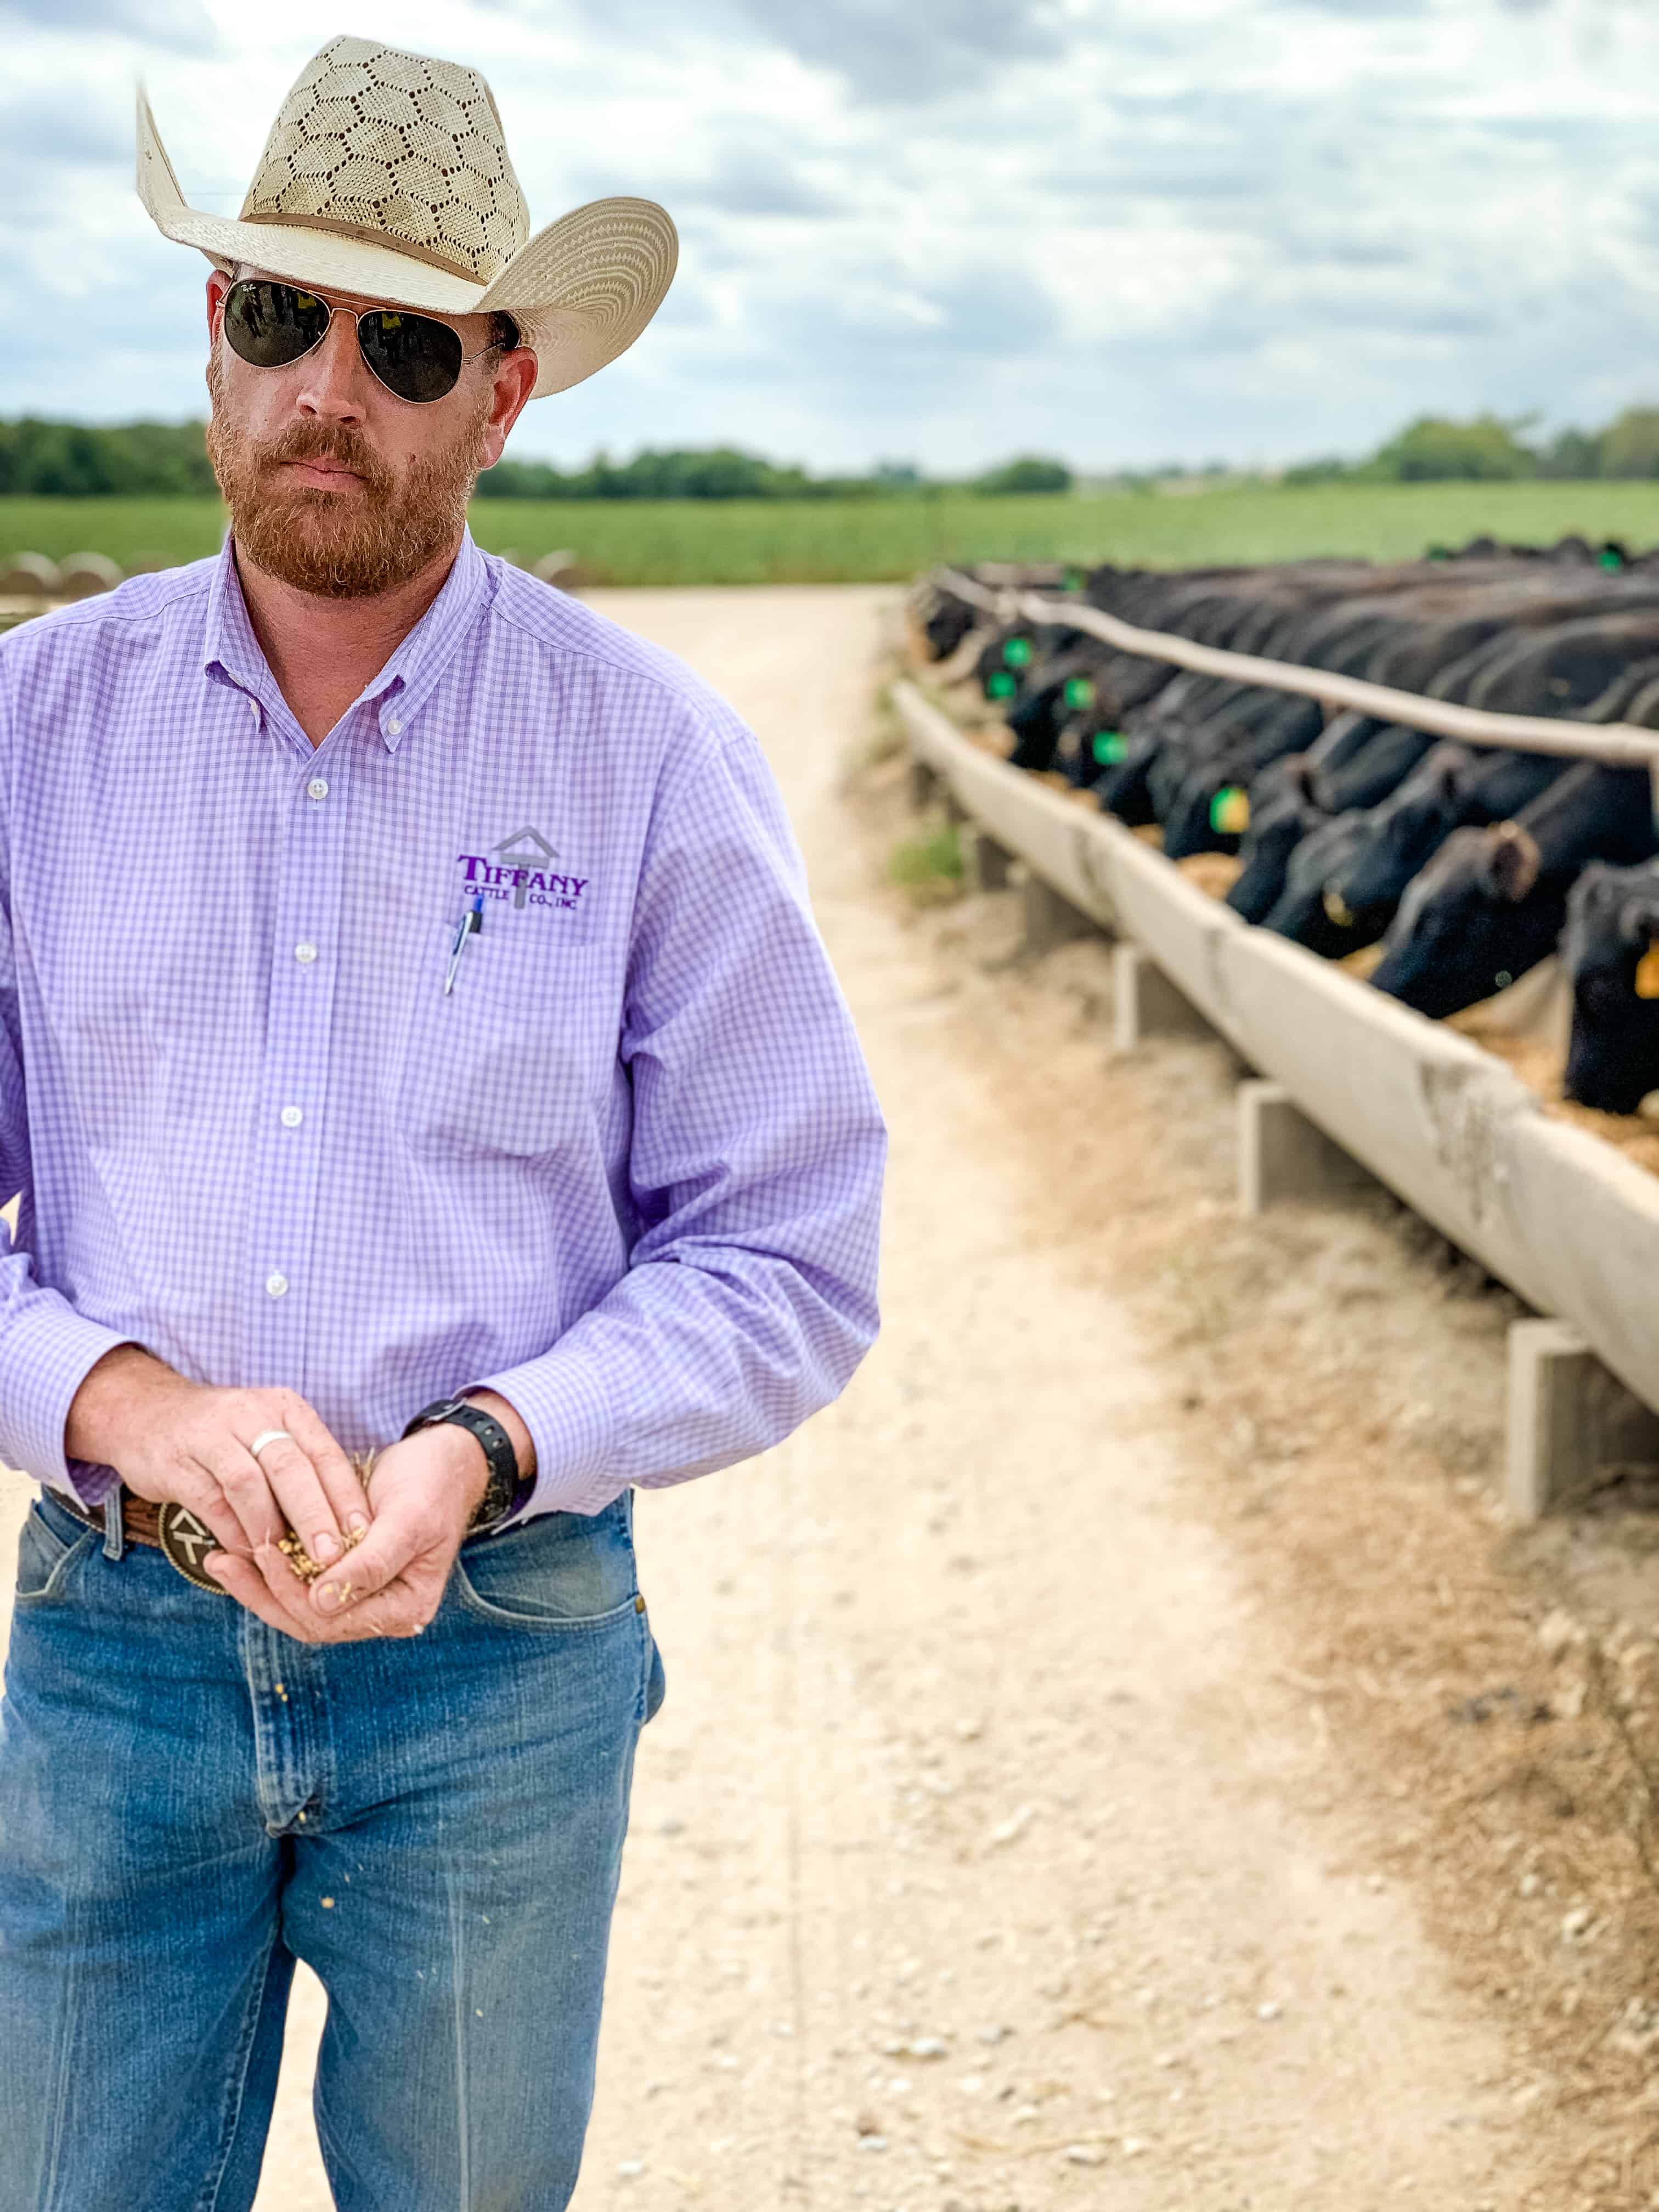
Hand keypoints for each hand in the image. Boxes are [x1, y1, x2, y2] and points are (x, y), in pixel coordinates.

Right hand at [66, 1347, 372, 1623]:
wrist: (145, 1413)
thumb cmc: (224, 1436)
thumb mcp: (268, 1437)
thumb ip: (301, 1472)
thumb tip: (344, 1528)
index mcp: (286, 1409)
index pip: (325, 1453)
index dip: (346, 1496)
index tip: (364, 1535)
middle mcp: (252, 1414)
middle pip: (292, 1467)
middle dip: (315, 1515)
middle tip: (330, 1557)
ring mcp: (211, 1435)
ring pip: (249, 1483)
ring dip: (269, 1527)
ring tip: (287, 1562)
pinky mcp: (176, 1461)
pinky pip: (210, 1500)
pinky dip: (231, 1531)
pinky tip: (245, 1556)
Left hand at [206, 1419, 489, 1643]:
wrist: (443, 1460)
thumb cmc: (431, 1485)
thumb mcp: (407, 1519)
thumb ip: (370, 1563)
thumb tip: (322, 1601)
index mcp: (405, 1608)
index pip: (334, 1620)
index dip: (293, 1593)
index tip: (263, 1553)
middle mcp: (382, 1612)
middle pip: (310, 1621)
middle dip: (266, 1593)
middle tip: (226, 1560)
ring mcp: (362, 1597)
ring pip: (299, 1607)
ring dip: (260, 1585)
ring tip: (221, 1559)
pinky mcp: (344, 1576)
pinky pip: (301, 1585)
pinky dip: (272, 1571)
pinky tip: (241, 1552)